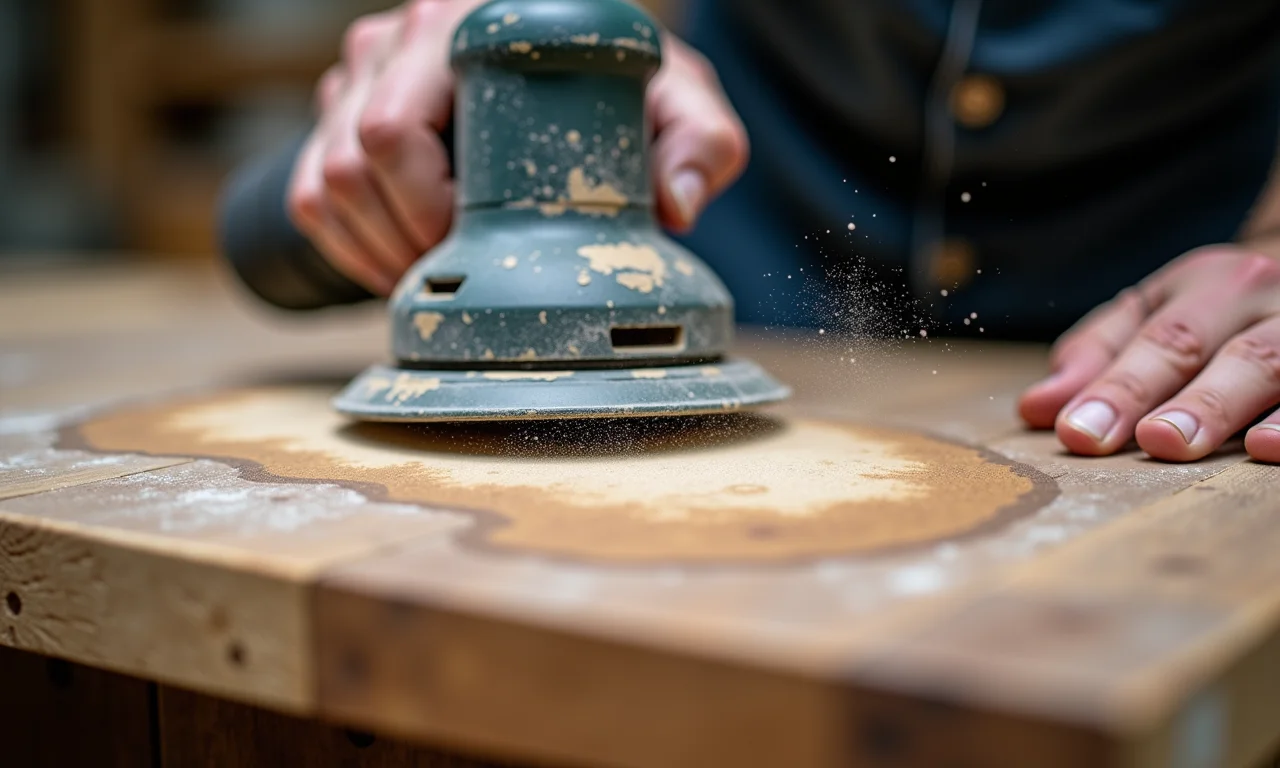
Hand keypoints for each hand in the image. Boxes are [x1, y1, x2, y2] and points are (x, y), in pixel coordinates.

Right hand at [287, 0, 748, 295]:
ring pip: (325, 184)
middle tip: (461, 274)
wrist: (578, 78)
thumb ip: (700, 142)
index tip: (475, 249)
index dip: (425, 209)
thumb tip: (674, 205)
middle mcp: (399, 40)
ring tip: (436, 279)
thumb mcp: (678, 106)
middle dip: (402, 241)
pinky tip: (399, 268)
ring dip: (374, 251)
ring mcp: (359, 75)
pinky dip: (348, 247)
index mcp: (466, 23)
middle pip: (353, 162)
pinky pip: (310, 195)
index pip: (395, 128)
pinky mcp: (338, 114)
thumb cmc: (621, 90)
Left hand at [1018, 245, 1279, 462]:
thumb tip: (1036, 409)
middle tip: (1153, 441)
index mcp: (1214, 285)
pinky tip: (1269, 450)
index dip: (1121, 388)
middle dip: (1193, 404)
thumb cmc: (1212, 311)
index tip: (1078, 432)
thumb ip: (1094, 360)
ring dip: (1240, 412)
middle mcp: (1271, 300)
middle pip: (1234, 357)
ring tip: (1203, 446)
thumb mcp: (1152, 314)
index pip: (1163, 341)